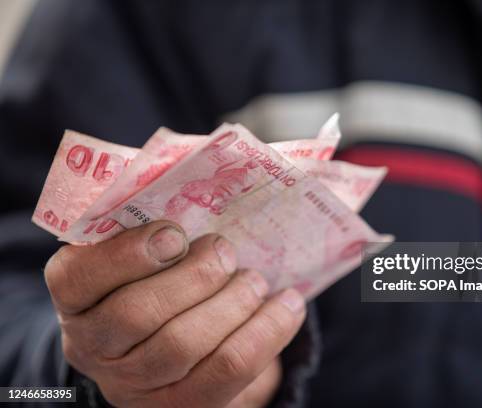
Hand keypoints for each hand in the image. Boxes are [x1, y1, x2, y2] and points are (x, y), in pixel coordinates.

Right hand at [44, 221, 305, 406]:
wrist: (169, 344)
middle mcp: (92, 346)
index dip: (127, 253)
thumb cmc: (158, 276)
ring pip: (182, 346)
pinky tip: (287, 305)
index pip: (78, 276)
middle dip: (194, 276)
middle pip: (137, 314)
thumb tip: (197, 165)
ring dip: (232, 303)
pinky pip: (226, 372)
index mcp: (75, 296)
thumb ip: (152, 216)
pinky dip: (265, 333)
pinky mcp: (179, 406)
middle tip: (226, 250)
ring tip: (256, 280)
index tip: (175, 231)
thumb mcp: (141, 249)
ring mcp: (132, 385)